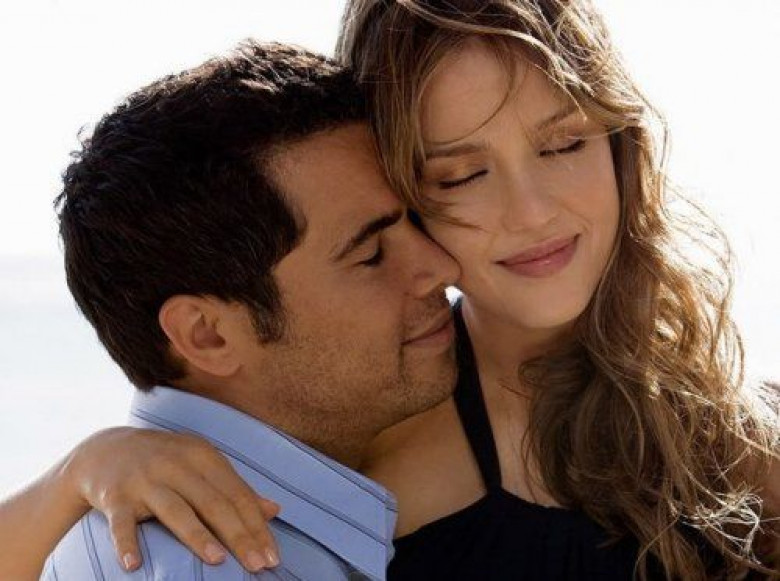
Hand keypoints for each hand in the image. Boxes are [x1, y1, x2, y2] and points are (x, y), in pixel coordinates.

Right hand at [61, 427, 280, 572]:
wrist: (103, 449)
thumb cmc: (165, 463)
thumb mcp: (202, 466)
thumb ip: (235, 488)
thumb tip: (274, 510)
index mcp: (203, 456)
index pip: (237, 494)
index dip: (257, 526)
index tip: (273, 556)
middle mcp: (176, 465)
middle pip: (214, 503)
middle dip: (239, 536)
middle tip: (259, 565)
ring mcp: (145, 480)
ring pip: (175, 510)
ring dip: (197, 536)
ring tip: (218, 560)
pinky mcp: (114, 497)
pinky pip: (120, 523)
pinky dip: (126, 543)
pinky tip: (134, 565)